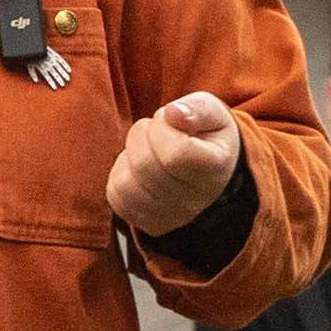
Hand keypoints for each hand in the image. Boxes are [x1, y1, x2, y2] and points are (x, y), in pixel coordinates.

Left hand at [108, 89, 242, 239]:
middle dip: (141, 135)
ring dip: (129, 156)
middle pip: (144, 166)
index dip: (162, 128)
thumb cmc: (207, 136)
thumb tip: (172, 113)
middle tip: (157, 131)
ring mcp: (171, 217)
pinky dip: (121, 174)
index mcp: (214, 171)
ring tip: (148, 149)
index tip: (170, 119)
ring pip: (125, 184)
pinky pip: (116, 195)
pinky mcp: (150, 223)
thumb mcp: (213, 112)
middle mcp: (195, 201)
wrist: (211, 171)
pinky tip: (140, 167)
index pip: (174, 153)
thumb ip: (196, 108)